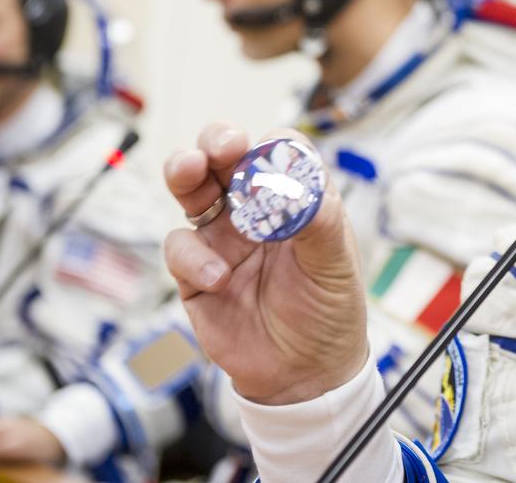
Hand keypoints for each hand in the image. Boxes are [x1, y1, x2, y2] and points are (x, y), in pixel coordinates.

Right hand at [164, 123, 368, 405]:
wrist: (304, 375)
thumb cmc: (328, 313)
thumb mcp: (335, 264)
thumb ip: (319, 221)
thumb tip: (296, 184)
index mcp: (295, 198)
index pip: (280, 151)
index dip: (272, 147)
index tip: (271, 159)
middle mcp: (255, 208)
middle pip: (227, 156)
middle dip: (218, 141)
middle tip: (222, 147)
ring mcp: (222, 236)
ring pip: (192, 188)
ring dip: (185, 172)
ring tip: (189, 170)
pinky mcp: (194, 270)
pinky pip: (180, 246)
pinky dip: (194, 257)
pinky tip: (220, 278)